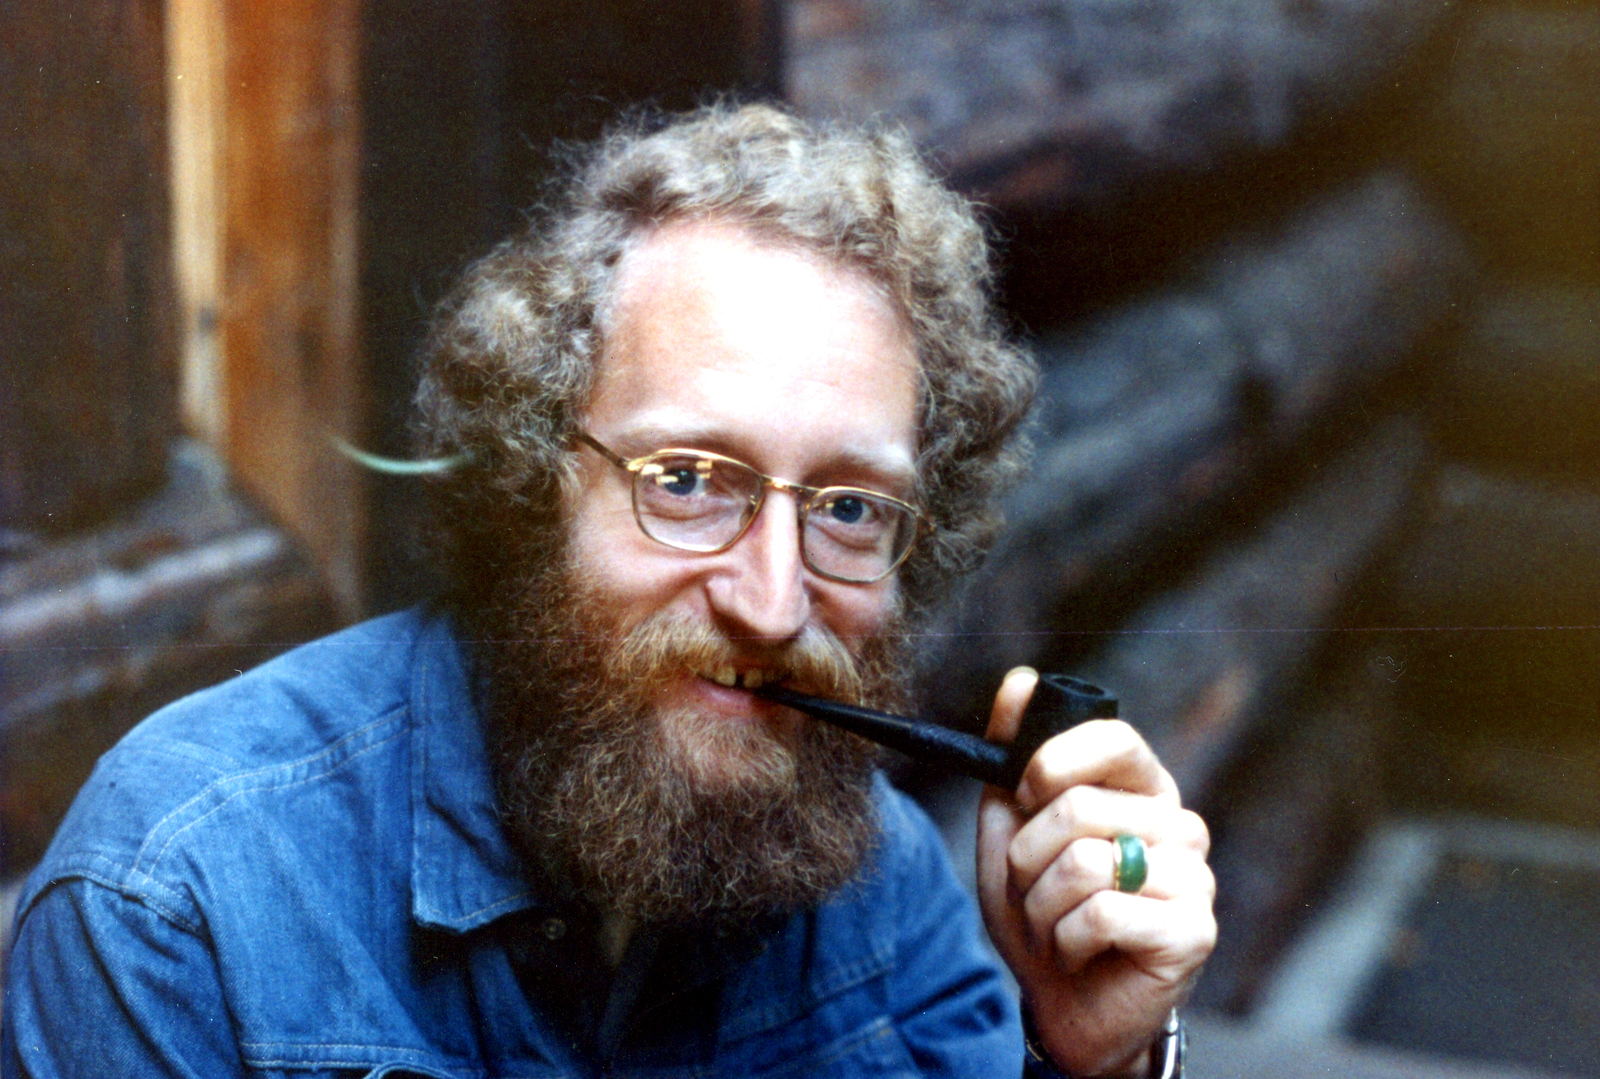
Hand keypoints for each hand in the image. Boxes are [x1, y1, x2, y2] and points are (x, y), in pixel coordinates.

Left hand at [976, 668, 1215, 1076]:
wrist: (1061, 1003)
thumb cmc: (1041, 909)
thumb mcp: (1010, 828)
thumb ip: (1012, 755)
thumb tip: (1020, 679)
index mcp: (1141, 790)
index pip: (1115, 738)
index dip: (1056, 760)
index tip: (1024, 792)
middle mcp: (1179, 824)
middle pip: (1079, 808)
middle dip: (1028, 858)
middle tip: (1035, 889)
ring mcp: (1194, 878)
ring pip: (1083, 863)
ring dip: (1042, 905)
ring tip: (1056, 924)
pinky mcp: (1193, 931)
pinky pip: (1102, 914)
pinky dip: (1066, 939)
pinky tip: (1080, 951)